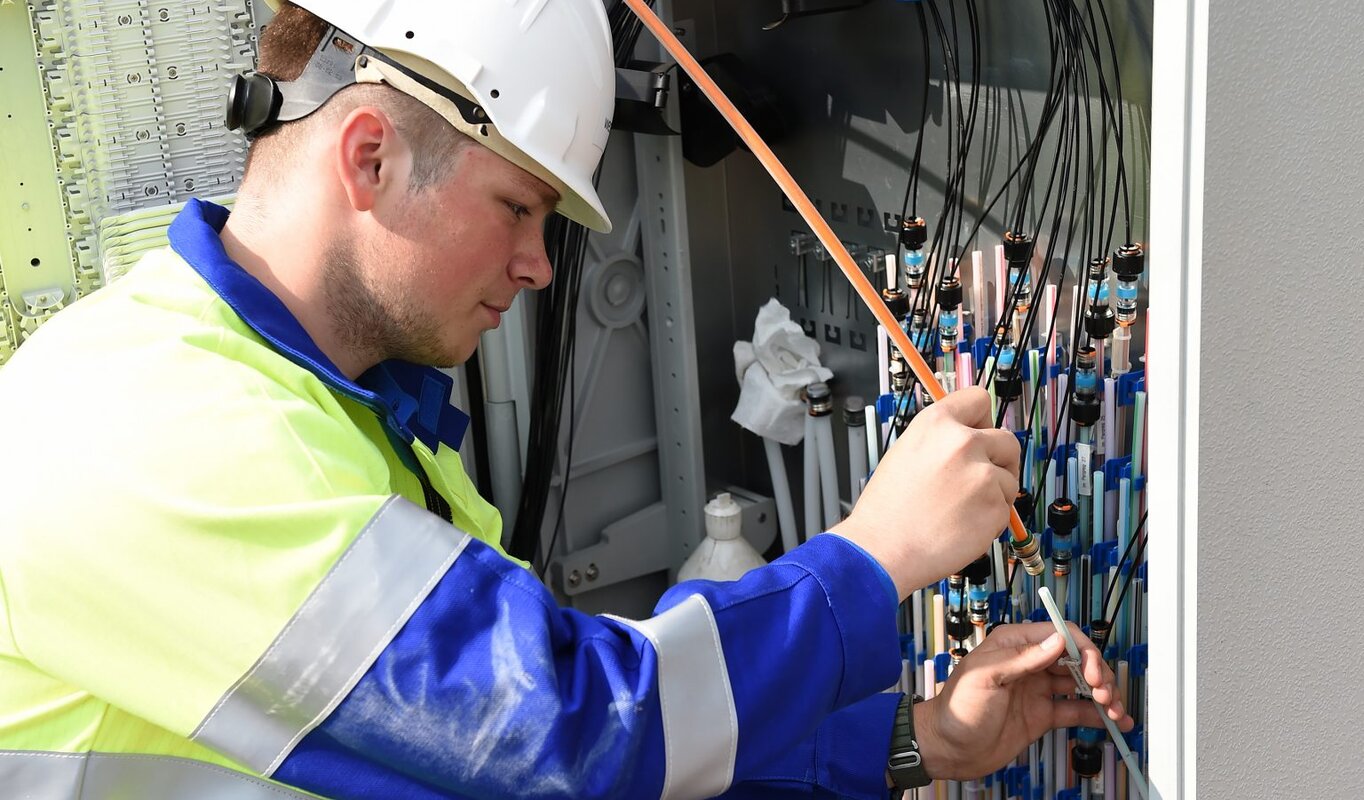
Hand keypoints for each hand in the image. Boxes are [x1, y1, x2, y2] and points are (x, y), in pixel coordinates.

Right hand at [830, 387, 1017, 598]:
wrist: (882, 550)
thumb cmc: (887, 510)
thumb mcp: (906, 453)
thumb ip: (941, 440)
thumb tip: (971, 439)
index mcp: (936, 423)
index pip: (979, 399)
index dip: (981, 420)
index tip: (980, 434)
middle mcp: (963, 442)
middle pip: (1007, 440)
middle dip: (998, 460)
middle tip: (977, 481)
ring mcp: (983, 474)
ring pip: (1010, 478)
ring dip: (994, 494)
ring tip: (960, 509)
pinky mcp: (996, 506)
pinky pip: (1006, 509)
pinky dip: (990, 519)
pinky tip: (962, 525)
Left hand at [913, 622, 1133, 780]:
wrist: (948, 749)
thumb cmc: (956, 709)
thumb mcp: (984, 676)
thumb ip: (1021, 658)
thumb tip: (1057, 640)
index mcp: (1014, 644)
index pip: (1060, 634)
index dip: (1083, 649)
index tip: (1093, 670)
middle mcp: (1029, 663)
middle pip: (1076, 658)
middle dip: (1098, 672)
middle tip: (1104, 693)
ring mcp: (1038, 689)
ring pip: (1081, 684)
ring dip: (1104, 694)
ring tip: (1116, 710)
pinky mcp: (1043, 714)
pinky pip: (1076, 710)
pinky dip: (1097, 715)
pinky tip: (1114, 721)